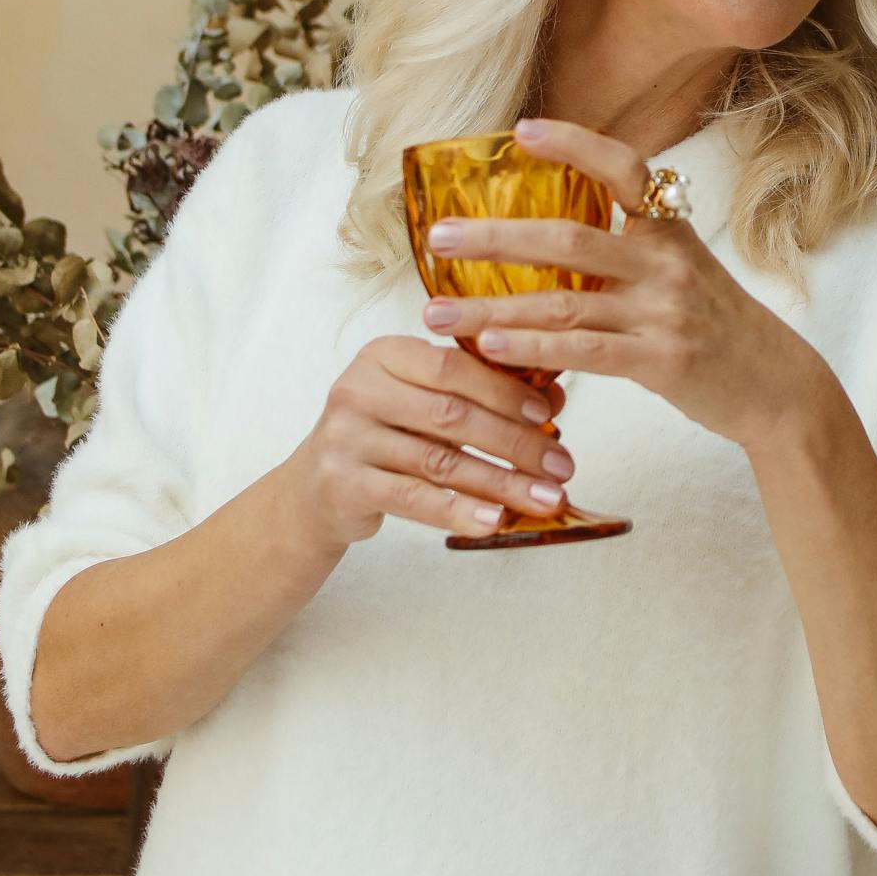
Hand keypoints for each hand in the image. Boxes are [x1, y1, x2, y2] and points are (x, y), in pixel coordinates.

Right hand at [284, 332, 576, 544]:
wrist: (314, 490)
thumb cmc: (384, 438)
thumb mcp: (426, 406)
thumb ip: (482, 396)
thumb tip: (555, 399)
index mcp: (383, 355)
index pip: (452, 365)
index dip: (504, 389)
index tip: (548, 414)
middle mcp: (358, 389)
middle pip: (452, 414)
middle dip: (515, 442)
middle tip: (562, 466)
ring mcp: (347, 437)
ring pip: (439, 460)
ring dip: (501, 482)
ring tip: (545, 499)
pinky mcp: (343, 484)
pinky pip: (414, 498)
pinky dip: (459, 510)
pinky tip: (495, 520)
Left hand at [420, 114, 826, 450]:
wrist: (776, 384)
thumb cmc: (717, 326)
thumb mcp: (681, 271)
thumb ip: (626, 252)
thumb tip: (543, 244)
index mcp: (668, 230)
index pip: (620, 168)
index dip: (571, 144)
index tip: (518, 132)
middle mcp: (666, 262)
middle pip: (567, 240)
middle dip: (494, 238)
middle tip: (437, 236)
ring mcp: (664, 311)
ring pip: (562, 304)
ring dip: (491, 308)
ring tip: (437, 313)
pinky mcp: (663, 360)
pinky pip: (584, 351)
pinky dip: (532, 348)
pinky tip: (491, 347)